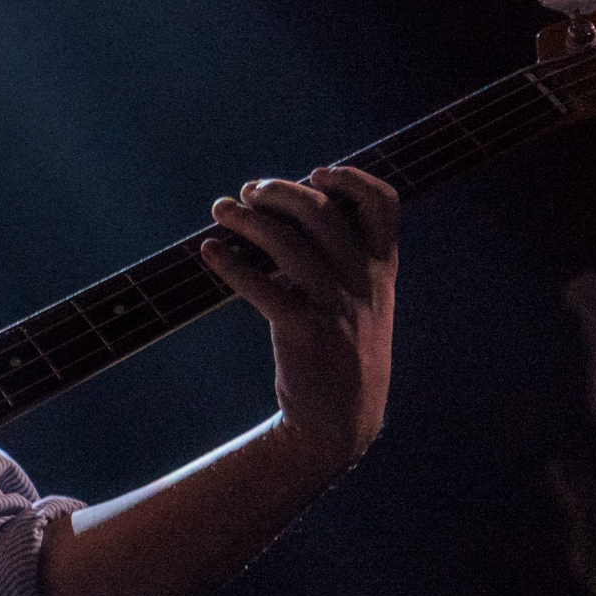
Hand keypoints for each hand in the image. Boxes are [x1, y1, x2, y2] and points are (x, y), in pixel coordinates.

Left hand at [200, 165, 399, 472]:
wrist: (339, 422)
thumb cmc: (340, 353)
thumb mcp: (359, 303)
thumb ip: (338, 259)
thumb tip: (285, 209)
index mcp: (382, 270)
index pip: (384, 205)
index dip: (352, 180)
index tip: (317, 172)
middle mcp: (364, 283)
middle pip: (322, 212)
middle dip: (280, 191)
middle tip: (249, 191)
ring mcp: (337, 308)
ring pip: (289, 243)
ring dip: (247, 219)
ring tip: (220, 210)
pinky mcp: (305, 334)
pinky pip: (264, 288)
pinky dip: (232, 264)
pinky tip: (210, 253)